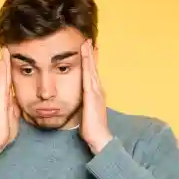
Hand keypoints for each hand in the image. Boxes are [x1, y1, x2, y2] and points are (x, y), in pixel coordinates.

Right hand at [0, 47, 20, 160]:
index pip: (10, 81)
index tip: (13, 59)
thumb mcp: (15, 116)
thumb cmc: (5, 131)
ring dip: (4, 62)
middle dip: (6, 62)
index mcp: (7, 99)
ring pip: (3, 75)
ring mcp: (0, 95)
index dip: (11, 70)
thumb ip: (17, 108)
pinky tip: (3, 60)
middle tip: (7, 48)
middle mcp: (2, 95)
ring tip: (5, 49)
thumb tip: (21, 101)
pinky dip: (3, 69)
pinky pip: (2, 80)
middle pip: (6, 75)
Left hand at [79, 39, 112, 154]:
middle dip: (91, 54)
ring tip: (86, 43)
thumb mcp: (85, 113)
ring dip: (89, 55)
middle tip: (89, 41)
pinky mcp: (91, 94)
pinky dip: (87, 63)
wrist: (99, 137)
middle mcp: (98, 90)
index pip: (92, 74)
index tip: (88, 51)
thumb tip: (79, 103)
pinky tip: (85, 55)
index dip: (90, 62)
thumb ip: (83, 105)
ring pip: (91, 69)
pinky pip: (88, 75)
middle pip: (93, 68)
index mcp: (95, 94)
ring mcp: (96, 91)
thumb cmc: (91, 128)